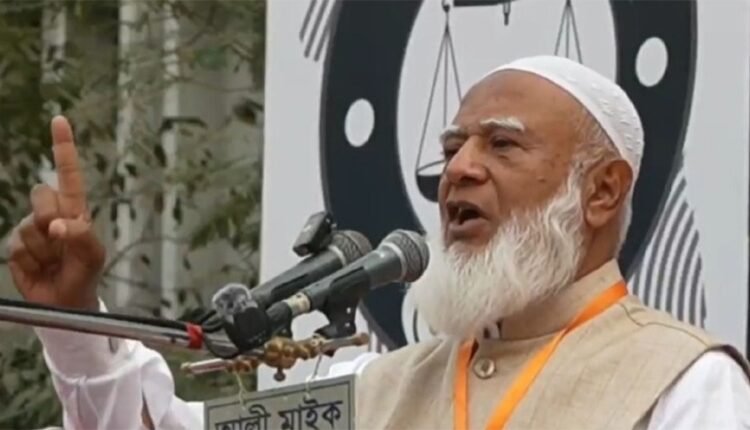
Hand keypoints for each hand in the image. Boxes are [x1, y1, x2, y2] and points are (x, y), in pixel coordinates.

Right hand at [7, 116, 104, 309]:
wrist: (64, 301)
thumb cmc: (85, 273)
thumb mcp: (93, 256)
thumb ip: (81, 236)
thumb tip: (57, 225)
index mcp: (75, 210)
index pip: (68, 174)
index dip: (63, 147)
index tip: (59, 120)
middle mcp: (52, 214)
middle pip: (41, 194)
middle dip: (49, 215)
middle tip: (61, 238)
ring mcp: (33, 230)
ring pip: (28, 224)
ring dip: (43, 246)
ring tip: (54, 260)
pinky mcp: (17, 248)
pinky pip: (17, 246)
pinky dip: (29, 260)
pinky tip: (39, 268)